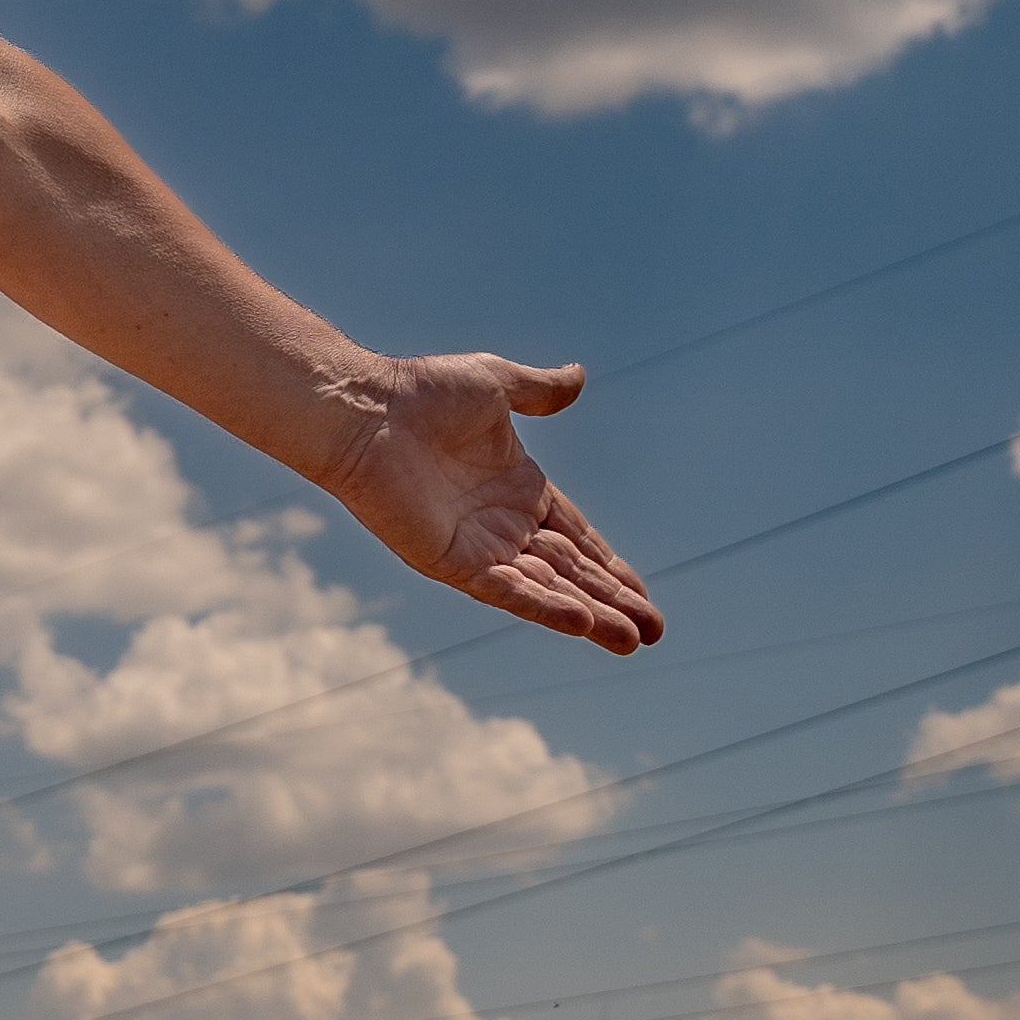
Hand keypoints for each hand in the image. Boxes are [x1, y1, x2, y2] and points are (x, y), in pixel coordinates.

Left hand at [313, 354, 665, 654]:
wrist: (365, 412)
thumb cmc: (421, 394)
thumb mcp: (496, 385)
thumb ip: (539, 392)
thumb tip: (578, 378)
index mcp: (519, 488)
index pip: (577, 538)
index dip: (611, 566)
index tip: (643, 595)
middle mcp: (502, 524)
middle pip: (571, 572)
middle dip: (613, 601)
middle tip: (654, 631)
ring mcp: (477, 546)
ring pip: (546, 589)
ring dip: (590, 615)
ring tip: (632, 641)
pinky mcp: (450, 561)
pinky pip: (505, 590)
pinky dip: (543, 607)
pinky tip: (582, 623)